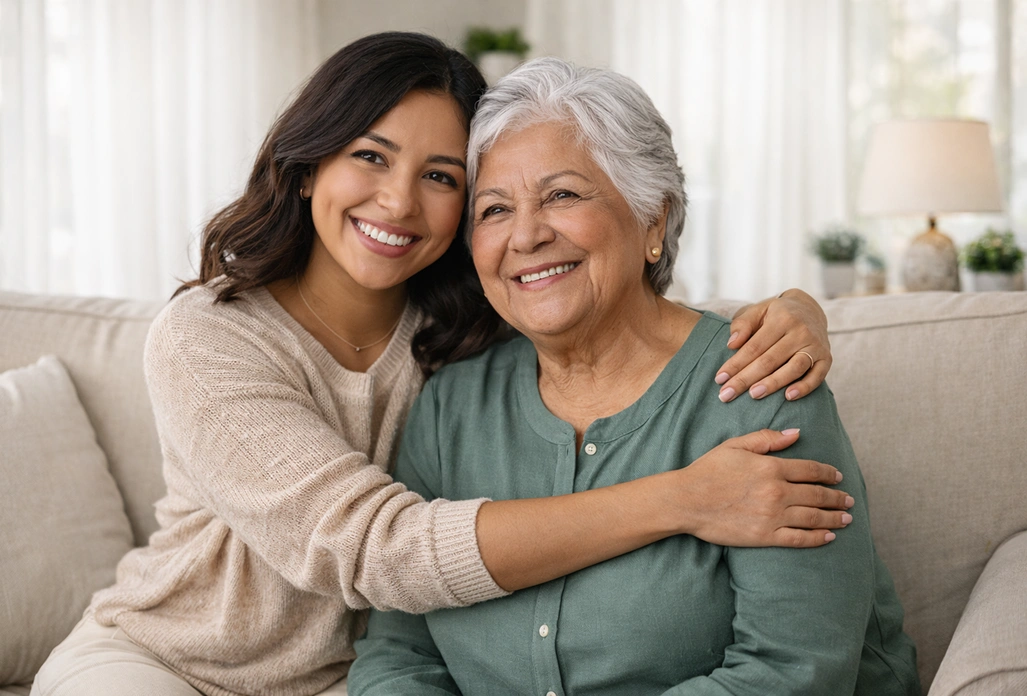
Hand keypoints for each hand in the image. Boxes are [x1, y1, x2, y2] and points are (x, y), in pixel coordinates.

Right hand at [675, 429, 853, 547]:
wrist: (686, 500)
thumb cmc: (708, 470)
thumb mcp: (735, 445)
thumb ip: (767, 439)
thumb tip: (796, 434)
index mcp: (771, 467)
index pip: (811, 470)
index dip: (828, 473)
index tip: (837, 476)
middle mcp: (777, 491)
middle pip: (817, 495)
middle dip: (837, 497)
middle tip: (849, 500)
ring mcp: (772, 516)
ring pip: (814, 518)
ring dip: (834, 518)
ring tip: (847, 518)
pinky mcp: (765, 536)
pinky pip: (799, 538)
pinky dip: (818, 538)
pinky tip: (829, 536)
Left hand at [715, 289, 830, 402]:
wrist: (810, 310)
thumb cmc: (776, 314)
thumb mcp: (758, 311)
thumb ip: (743, 324)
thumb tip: (731, 345)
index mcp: (782, 319)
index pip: (754, 347)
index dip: (736, 364)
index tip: (719, 379)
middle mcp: (801, 331)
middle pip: (770, 360)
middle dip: (746, 379)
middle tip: (727, 395)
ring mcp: (816, 345)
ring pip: (793, 368)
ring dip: (773, 384)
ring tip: (753, 395)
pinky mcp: (827, 358)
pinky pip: (817, 376)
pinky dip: (805, 387)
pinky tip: (788, 397)